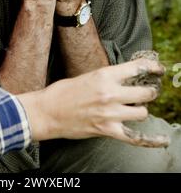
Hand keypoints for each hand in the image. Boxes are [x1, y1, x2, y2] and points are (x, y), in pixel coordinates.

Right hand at [19, 58, 168, 147]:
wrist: (47, 111)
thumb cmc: (64, 92)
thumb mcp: (87, 76)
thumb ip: (108, 78)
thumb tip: (127, 78)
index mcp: (104, 75)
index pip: (137, 68)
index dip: (152, 68)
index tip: (159, 69)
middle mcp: (110, 93)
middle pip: (145, 92)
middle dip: (149, 92)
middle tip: (147, 92)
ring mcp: (109, 113)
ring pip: (142, 112)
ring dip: (141, 110)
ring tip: (134, 109)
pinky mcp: (107, 130)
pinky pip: (135, 137)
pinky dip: (150, 140)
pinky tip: (162, 139)